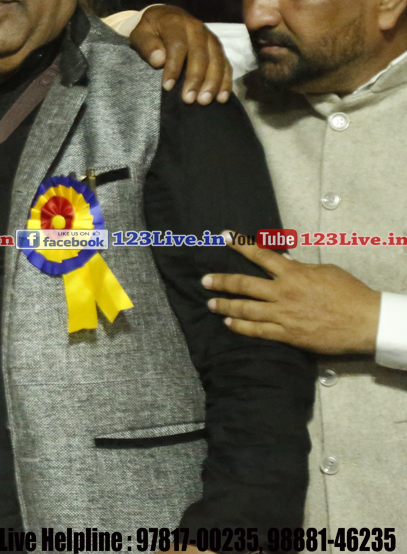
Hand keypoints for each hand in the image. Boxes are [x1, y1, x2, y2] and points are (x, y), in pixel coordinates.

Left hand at [129, 5, 231, 103]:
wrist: (166, 16)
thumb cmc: (150, 29)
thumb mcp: (140, 32)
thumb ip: (146, 45)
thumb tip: (159, 60)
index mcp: (176, 23)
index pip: (178, 46)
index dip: (174, 67)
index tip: (167, 86)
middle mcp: (197, 28)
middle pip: (200, 54)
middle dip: (195, 78)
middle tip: (188, 99)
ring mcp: (210, 37)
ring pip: (216, 59)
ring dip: (213, 82)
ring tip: (204, 101)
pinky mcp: (217, 47)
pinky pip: (225, 63)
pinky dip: (225, 81)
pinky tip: (221, 97)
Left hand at [203, 232, 380, 354]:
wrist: (364, 322)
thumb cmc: (349, 293)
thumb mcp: (325, 270)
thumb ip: (301, 267)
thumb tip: (285, 260)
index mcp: (293, 273)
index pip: (260, 255)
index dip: (240, 244)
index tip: (224, 236)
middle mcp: (282, 292)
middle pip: (243, 284)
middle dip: (221, 281)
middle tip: (204, 280)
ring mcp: (283, 314)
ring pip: (245, 309)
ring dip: (225, 306)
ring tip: (210, 304)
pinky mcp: (287, 334)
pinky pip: (258, 331)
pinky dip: (241, 327)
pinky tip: (229, 324)